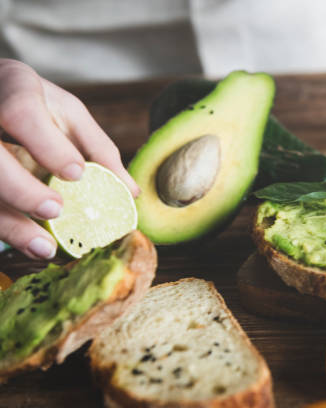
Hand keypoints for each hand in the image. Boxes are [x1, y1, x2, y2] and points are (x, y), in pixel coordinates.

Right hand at [0, 59, 138, 259]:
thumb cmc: (34, 104)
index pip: (21, 112)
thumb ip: (97, 147)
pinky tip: (26, 244)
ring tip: (44, 247)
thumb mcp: (67, 114)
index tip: (77, 173)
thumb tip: (129, 191)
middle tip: (56, 211)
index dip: (47, 145)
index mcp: (12, 87)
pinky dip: (3, 228)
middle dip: (20, 189)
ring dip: (8, 222)